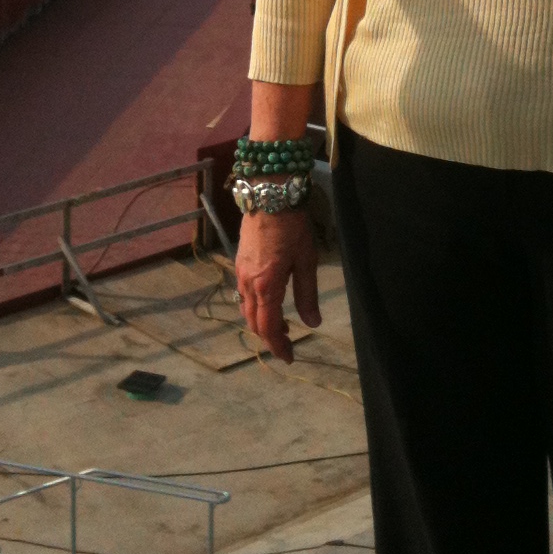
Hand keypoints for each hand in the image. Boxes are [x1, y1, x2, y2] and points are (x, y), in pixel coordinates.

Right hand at [236, 207, 320, 364]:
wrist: (270, 196)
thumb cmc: (293, 227)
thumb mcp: (307, 261)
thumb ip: (308, 294)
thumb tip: (313, 323)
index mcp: (266, 286)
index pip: (269, 327)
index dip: (278, 346)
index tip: (289, 357)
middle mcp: (248, 283)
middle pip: (254, 323)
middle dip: (270, 338)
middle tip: (287, 346)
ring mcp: (241, 273)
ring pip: (246, 310)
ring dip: (261, 323)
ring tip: (282, 327)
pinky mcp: (240, 263)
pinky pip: (243, 295)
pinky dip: (255, 308)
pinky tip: (268, 303)